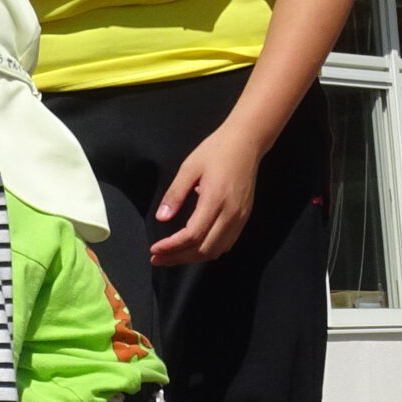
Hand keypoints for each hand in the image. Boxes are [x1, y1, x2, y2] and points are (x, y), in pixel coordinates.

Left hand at [153, 122, 263, 264]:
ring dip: (193, 258)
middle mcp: (231, 214)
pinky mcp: (244, 218)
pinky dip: (207, 251)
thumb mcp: (189, 167)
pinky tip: (192, 248)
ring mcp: (240, 218)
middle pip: (204, 249)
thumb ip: (175, 194)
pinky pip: (226, 244)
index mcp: (215, 199)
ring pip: (216, 251)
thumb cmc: (216, 150)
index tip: (154, 250)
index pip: (192, 235)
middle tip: (157, 259)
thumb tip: (161, 218)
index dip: (172, 247)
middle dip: (179, 258)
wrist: (247, 142)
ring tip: (171, 257)